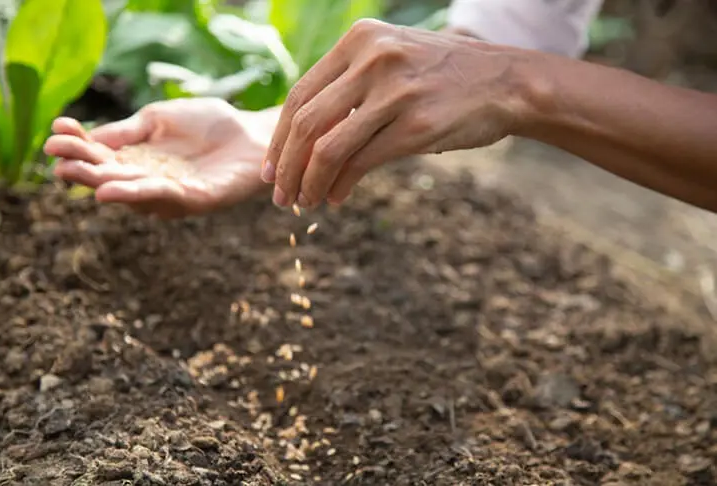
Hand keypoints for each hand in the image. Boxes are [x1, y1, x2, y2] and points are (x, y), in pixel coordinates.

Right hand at [44, 97, 278, 217]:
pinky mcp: (197, 200)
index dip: (77, 144)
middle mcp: (149, 180)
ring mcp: (172, 193)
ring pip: (133, 192)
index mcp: (137, 159)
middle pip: (110, 177)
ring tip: (77, 175)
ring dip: (103, 183)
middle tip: (56, 157)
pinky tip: (113, 189)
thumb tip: (87, 137)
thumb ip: (127, 131)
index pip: (100, 155)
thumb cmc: (209, 124)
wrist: (253, 132)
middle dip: (82, 167)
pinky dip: (138, 194)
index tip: (56, 130)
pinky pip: (165, 198)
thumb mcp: (158, 120)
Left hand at [262, 19, 524, 208]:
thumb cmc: (442, 78)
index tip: (271, 168)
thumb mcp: (391, 60)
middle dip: (285, 166)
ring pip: (328, 148)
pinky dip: (340, 186)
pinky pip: (361, 163)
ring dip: (308, 182)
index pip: (300, 94)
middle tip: (279, 195)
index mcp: (359, 40)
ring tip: (304, 202)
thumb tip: (303, 135)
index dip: (279, 138)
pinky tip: (336, 198)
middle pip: (306, 122)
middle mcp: (373, 60)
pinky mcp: (416, 126)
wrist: (506, 83)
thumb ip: (349, 84)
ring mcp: (395, 93)